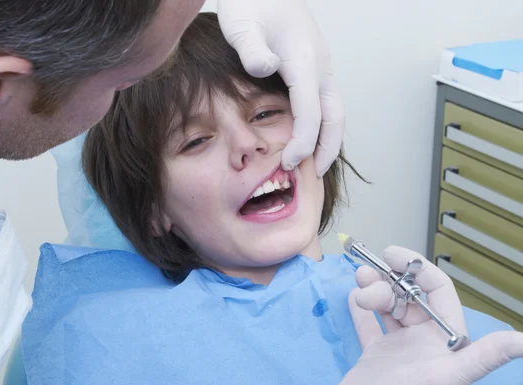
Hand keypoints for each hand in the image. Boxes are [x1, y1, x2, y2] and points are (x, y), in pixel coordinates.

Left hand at [217, 0, 343, 175]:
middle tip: (312, 175)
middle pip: (335, 115)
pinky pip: (325, 99)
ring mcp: (319, 63)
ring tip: (313, 162)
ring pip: (334, 108)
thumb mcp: (241, 22)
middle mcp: (319, 64)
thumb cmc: (250, 0)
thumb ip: (251, 47)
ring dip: (328, 137)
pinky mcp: (313, 63)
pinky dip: (322, 123)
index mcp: (303, 59)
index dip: (303, 142)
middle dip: (327, 148)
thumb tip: (267, 68)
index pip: (311, 113)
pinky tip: (306, 134)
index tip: (290, 164)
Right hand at [335, 246, 522, 384]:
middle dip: (387, 280)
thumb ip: (484, 357)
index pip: (437, 292)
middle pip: (408, 296)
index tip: (392, 254)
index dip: (417, 269)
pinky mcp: (375, 355)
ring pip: (389, 306)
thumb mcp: (446, 377)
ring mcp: (399, 347)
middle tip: (365, 276)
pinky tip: (352, 296)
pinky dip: (359, 309)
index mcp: (445, 343)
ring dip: (372, 289)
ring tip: (357, 284)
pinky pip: (368, 324)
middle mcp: (424, 342)